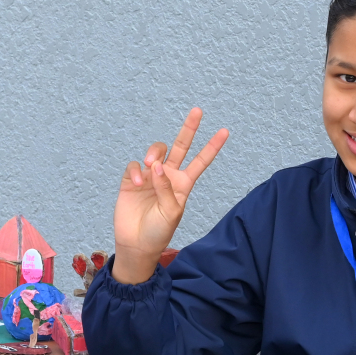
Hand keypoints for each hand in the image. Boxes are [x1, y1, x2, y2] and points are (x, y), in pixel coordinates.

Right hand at [109, 108, 229, 284]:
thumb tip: (157, 166)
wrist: (137, 244)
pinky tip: (136, 182)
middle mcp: (168, 176)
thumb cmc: (159, 232)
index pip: (200, 161)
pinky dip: (135, 171)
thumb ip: (166, 187)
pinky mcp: (130, 180)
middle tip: (198, 111)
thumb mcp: (171, 212)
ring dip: (154, 154)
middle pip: (181, 146)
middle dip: (189, 128)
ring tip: (151, 166)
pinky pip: (134, 165)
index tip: (225, 131)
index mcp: (183, 184)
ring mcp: (149, 176)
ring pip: (157, 151)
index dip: (212, 147)